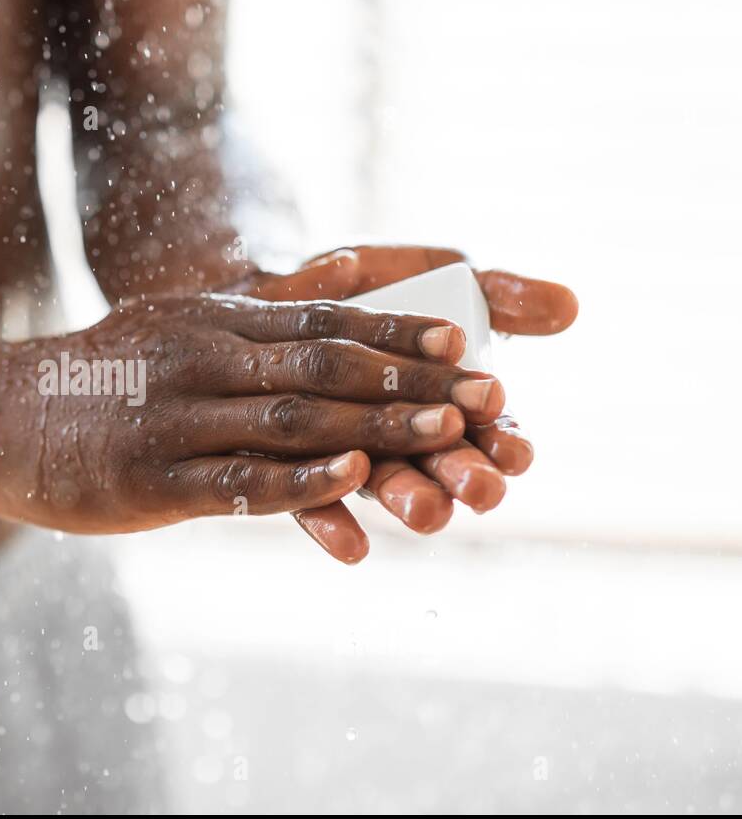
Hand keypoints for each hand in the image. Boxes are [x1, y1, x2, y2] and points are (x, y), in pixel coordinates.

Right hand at [0, 292, 503, 534]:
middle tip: (486, 398)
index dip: (400, 332)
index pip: (324, 319)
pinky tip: (349, 477)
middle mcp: (200, 357)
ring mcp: (173, 418)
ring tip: (447, 435)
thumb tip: (352, 264)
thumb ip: (263, 303)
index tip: (471, 345)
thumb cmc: (99, 374)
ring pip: (291, 417)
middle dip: (411, 381)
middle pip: (324, 363)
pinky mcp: (148, 480)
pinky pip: (235, 480)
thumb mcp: (177, 320)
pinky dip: (298, 478)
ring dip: (376, 426)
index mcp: (212, 319)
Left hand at [236, 245, 577, 562]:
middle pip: (435, 460)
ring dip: (407, 498)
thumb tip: (567, 307)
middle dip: (460, 475)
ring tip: (426, 510)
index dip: (503, 441)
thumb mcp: (422, 272)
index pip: (482, 425)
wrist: (252, 290)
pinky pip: (306, 498)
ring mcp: (341, 451)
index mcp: (438, 394)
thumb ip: (495, 293)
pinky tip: (350, 546)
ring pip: (380, 482)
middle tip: (481, 487)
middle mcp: (394, 432)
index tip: (517, 451)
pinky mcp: (285, 464)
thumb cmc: (351, 287)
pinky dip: (328, 521)